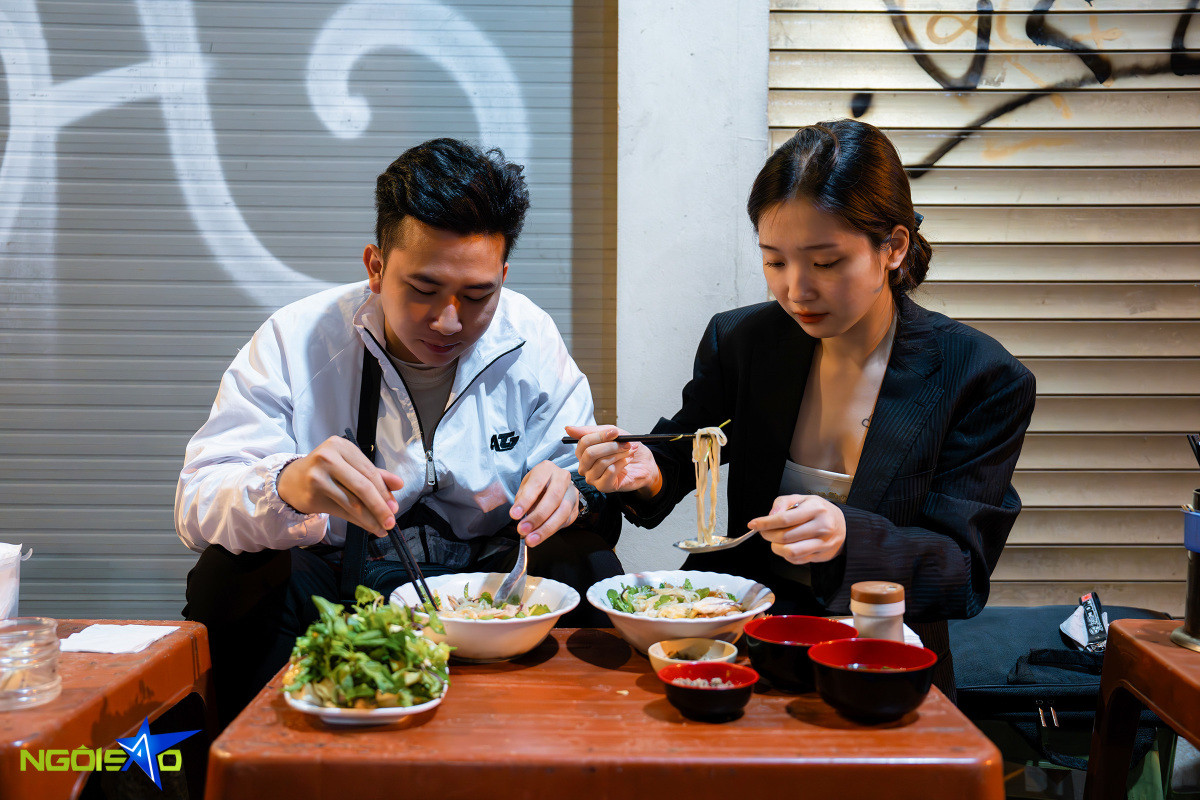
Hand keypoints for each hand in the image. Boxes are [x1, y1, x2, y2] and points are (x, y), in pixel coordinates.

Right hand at [277, 436, 402, 535]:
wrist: (291, 480)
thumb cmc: (325, 472)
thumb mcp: (350, 468)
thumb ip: (374, 475)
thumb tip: (399, 484)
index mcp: (342, 446)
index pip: (369, 471)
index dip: (385, 491)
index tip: (395, 507)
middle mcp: (329, 457)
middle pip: (362, 486)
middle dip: (380, 506)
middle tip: (391, 521)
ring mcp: (318, 474)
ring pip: (352, 501)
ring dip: (370, 518)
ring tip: (382, 527)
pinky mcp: (312, 492)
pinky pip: (342, 509)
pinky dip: (358, 520)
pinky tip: (368, 527)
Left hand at [510, 461, 579, 545]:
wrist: (552, 485)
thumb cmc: (536, 486)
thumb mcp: (525, 487)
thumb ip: (522, 499)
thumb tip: (519, 516)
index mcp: (546, 469)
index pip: (537, 484)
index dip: (525, 501)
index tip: (514, 515)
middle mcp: (562, 478)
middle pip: (553, 498)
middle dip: (537, 517)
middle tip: (523, 529)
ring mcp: (572, 492)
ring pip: (563, 512)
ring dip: (546, 528)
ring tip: (531, 539)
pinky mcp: (575, 507)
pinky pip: (566, 521)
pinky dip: (552, 530)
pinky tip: (540, 535)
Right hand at [566, 424, 662, 498]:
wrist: (643, 464)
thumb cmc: (626, 449)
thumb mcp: (611, 434)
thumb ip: (590, 431)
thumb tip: (568, 428)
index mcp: (583, 452)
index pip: (583, 442)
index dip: (600, 435)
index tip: (615, 432)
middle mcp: (584, 466)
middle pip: (590, 453)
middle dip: (611, 446)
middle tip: (625, 443)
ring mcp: (592, 477)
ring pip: (601, 462)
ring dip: (619, 454)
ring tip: (629, 451)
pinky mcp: (602, 486)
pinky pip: (609, 472)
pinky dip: (621, 463)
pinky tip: (627, 462)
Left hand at [748, 494, 845, 564]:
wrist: (844, 526)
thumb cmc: (819, 511)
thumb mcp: (803, 499)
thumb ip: (783, 503)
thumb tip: (770, 515)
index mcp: (815, 509)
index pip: (784, 519)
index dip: (765, 523)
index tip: (753, 524)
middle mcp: (821, 527)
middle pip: (785, 536)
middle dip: (768, 535)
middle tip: (764, 531)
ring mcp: (822, 543)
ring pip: (790, 551)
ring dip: (775, 547)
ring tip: (774, 540)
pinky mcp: (821, 556)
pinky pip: (796, 559)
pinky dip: (785, 554)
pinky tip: (787, 545)